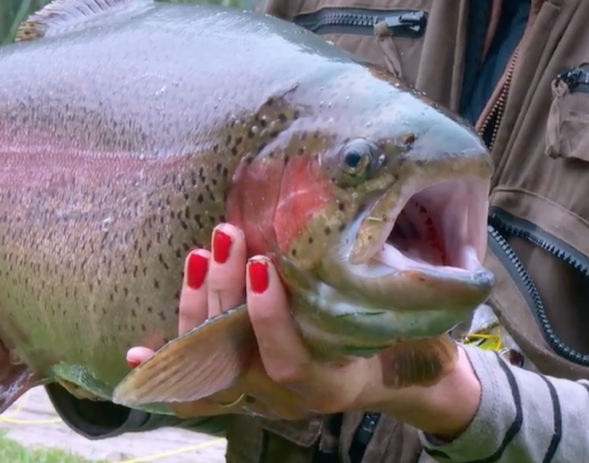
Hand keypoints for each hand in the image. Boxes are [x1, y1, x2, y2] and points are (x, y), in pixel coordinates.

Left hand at [125, 224, 481, 435]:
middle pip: (243, 355)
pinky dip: (170, 360)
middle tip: (226, 236)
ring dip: (198, 309)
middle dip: (226, 294)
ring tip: (198, 256)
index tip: (263, 264)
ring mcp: (261, 390)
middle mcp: (288, 395)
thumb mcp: (409, 317)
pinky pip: (200, 376)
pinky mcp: (245, 376)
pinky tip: (140, 350)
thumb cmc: (401, 337)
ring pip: (215, 361)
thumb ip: (398, 288)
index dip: (271, 318)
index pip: (292, 360)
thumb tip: (402, 232)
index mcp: (333, 381)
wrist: (388, 372)